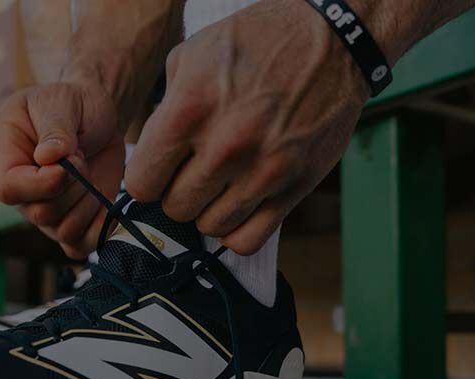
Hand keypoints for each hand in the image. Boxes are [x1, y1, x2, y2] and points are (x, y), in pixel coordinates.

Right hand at [0, 81, 125, 258]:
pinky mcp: (67, 222)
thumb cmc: (71, 101)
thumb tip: (47, 158)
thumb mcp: (61, 100)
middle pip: (40, 213)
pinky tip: (102, 200)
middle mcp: (18, 188)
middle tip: (81, 156)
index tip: (69, 164)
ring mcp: (42, 209)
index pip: (8, 188)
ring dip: (87, 203)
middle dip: (73, 187)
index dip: (41, 184)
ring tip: (89, 172)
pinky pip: (79, 246)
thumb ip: (55, 127)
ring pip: (63, 231)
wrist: (96, 116)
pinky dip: (98, 227)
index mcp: (1, 153)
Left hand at [124, 0, 369, 254]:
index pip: (142, 183)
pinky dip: (238, 229)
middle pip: (175, 209)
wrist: (332, 42)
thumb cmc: (258, 43)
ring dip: (209, 210)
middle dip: (178, 193)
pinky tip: (239, 203)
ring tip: (220, 184)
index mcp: (190, 109)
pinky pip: (248, 239)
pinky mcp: (294, 187)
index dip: (147, 178)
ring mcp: (263, 170)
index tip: (160, 169)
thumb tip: (149, 154)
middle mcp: (226, 145)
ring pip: (210, 227)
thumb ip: (163, 109)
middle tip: (193, 172)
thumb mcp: (193, 54)